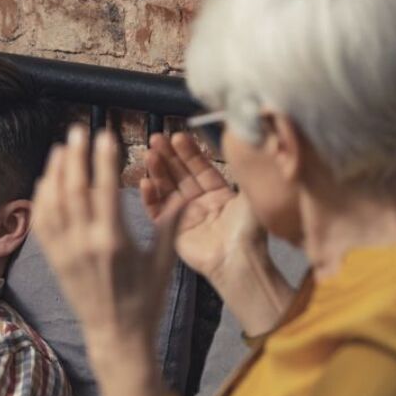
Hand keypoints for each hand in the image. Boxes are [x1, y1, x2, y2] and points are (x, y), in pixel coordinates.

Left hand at [33, 126, 181, 395]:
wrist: (116, 336)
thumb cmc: (144, 301)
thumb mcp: (161, 263)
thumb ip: (170, 226)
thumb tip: (188, 195)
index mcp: (113, 241)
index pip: (104, 189)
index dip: (103, 159)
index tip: (105, 134)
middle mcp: (84, 244)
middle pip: (74, 188)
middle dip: (75, 155)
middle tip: (78, 129)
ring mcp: (64, 252)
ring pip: (53, 201)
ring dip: (56, 171)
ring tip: (62, 147)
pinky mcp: (53, 260)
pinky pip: (42, 222)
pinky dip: (42, 197)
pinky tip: (48, 179)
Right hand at [144, 133, 295, 335]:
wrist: (238, 259)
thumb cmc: (249, 230)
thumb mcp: (250, 194)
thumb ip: (243, 169)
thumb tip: (242, 143)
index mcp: (219, 194)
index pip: (200, 167)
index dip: (188, 151)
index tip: (178, 136)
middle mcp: (200, 203)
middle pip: (180, 174)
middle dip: (168, 156)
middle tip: (156, 138)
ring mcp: (184, 216)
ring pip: (166, 188)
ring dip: (157, 171)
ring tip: (149, 154)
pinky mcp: (172, 231)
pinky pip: (157, 211)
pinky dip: (150, 198)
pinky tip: (145, 182)